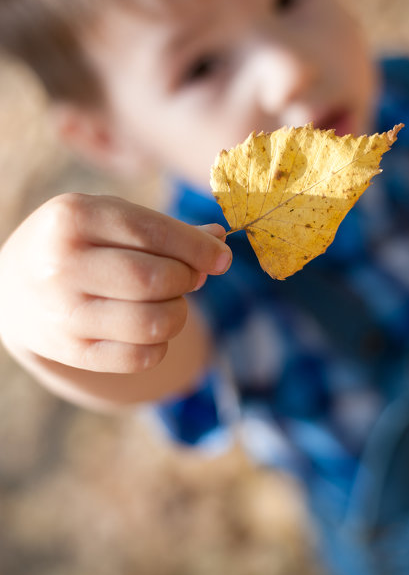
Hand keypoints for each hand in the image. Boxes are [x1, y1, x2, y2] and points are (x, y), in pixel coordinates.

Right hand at [0, 193, 231, 372]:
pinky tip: (151, 329)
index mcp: (74, 217)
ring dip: (177, 313)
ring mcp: (64, 312)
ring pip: (152, 322)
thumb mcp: (108, 218)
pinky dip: (160, 344)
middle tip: (187, 278)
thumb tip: (220, 239)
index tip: (222, 259)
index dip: (198, 248)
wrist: (13, 287)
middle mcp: (63, 264)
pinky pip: (140, 357)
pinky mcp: (71, 351)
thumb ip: (164, 228)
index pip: (153, 232)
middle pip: (155, 278)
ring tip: (168, 302)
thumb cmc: (77, 243)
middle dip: (186, 279)